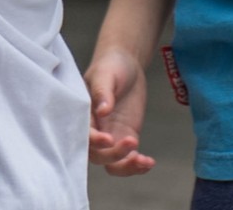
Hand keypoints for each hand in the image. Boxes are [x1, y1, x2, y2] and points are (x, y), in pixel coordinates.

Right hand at [86, 47, 154, 175]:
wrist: (126, 64)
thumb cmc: (110, 65)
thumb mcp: (106, 74)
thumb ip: (103, 92)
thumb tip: (102, 110)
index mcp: (83, 114)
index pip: (84, 135)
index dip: (94, 141)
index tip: (109, 138)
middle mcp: (95, 129)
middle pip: (97, 155)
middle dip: (113, 155)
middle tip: (131, 142)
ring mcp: (110, 135)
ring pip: (112, 164)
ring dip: (125, 167)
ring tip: (143, 161)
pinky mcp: (125, 137)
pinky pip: (127, 158)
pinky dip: (137, 165)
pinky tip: (149, 162)